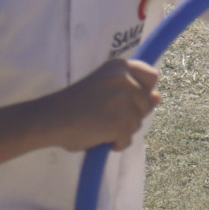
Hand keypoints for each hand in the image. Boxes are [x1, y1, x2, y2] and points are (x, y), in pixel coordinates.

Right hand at [42, 59, 160, 151]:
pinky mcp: (121, 122)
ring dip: (121, 130)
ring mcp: (124, 101)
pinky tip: (98, 137)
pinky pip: (127, 139)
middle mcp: (125, 79)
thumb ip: (131, 90)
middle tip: (103, 115)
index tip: (127, 99)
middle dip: (130, 114)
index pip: (151, 77)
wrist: (50, 118)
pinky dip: (115, 143)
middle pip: (146, 104)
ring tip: (97, 125)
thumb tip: (158, 98)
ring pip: (137, 123)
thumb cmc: (73, 104)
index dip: (143, 91)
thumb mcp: (103, 88)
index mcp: (119, 65)